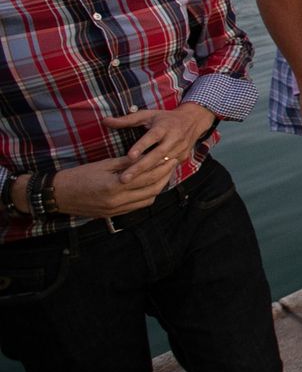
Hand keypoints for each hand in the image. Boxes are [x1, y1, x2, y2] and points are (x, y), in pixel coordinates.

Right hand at [50, 157, 174, 217]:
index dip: (162, 166)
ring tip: (165, 173)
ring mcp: (116, 210)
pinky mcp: (113, 215)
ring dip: (159, 187)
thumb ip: (126, 163)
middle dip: (165, 175)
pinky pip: (138, 206)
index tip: (171, 156)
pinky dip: (148, 196)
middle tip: (173, 163)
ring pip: (148, 199)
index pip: (147, 175)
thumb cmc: (78, 176)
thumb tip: (145, 156)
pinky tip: (151, 186)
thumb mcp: (103, 165)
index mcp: (115, 185)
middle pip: (152, 189)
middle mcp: (118, 200)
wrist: (58, 196)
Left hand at [105, 102, 215, 183]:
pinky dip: (157, 177)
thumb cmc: (165, 118)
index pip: (153, 136)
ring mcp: (180, 149)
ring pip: (163, 165)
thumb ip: (126, 120)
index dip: (141, 146)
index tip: (129, 156)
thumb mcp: (147, 115)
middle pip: (157, 155)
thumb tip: (105, 121)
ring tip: (130, 185)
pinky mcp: (182, 158)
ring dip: (147, 175)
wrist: (193, 121)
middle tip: (124, 179)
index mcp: (165, 126)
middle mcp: (174, 138)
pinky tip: (144, 186)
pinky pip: (169, 170)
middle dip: (140, 168)